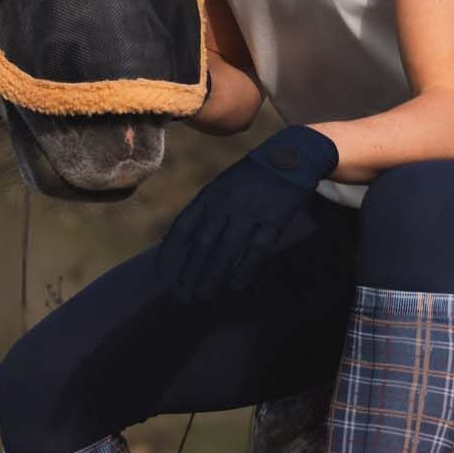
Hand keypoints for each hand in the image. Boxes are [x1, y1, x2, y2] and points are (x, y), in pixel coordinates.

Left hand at [155, 125, 339, 304]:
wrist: (290, 156)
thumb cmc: (249, 179)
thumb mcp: (221, 187)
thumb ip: (202, 212)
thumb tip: (175, 240)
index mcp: (210, 195)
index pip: (184, 227)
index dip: (171, 252)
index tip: (163, 274)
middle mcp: (226, 203)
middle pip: (203, 243)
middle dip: (190, 272)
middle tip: (183, 296)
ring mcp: (251, 211)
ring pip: (227, 249)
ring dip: (213, 276)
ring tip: (203, 297)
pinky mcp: (274, 219)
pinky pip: (256, 249)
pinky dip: (244, 269)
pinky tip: (235, 285)